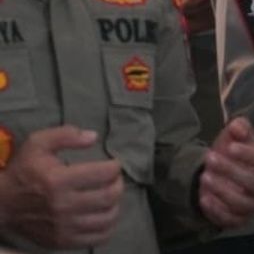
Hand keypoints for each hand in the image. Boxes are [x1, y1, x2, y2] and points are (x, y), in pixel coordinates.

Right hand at [0, 126, 122, 247]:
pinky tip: (103, 214)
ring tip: (109, 195)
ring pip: (108, 218)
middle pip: (110, 196)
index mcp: (58, 180)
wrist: (3, 205)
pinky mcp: (63, 241)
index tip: (112, 164)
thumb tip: (93, 137)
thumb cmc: (24, 171)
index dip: (115, 166)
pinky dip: (108, 225)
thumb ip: (66, 135)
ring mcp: (63, 227)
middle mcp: (63, 205)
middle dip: (118, 183)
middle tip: (113, 179)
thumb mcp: (38, 143)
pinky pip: (99, 238)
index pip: (104, 174)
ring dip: (115, 204)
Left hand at [199, 117, 253, 227]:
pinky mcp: (240, 220)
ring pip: (242, 204)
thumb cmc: (233, 155)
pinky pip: (231, 220)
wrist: (223, 176)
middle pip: (253, 184)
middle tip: (210, 159)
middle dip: (230, 171)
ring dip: (222, 191)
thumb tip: (237, 126)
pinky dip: (216, 211)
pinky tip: (204, 197)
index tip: (231, 147)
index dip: (250, 156)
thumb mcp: (236, 138)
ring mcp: (253, 206)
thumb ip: (239, 128)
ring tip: (204, 177)